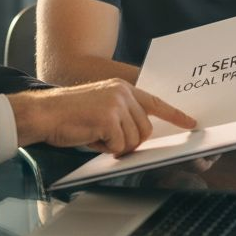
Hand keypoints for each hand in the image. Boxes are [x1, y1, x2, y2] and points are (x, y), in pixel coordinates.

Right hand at [9, 79, 195, 155]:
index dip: (175, 114)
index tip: (191, 123)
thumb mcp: (100, 107)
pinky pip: (119, 146)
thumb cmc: (68, 115)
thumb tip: (140, 134)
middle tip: (107, 139)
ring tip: (95, 135)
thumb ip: (122, 114)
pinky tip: (90, 137)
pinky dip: (105, 148)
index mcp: (122, 87)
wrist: (44, 113)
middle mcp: (122, 92)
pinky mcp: (109, 118)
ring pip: (134, 140)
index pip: (155, 101)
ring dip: (116, 146)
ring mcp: (117, 104)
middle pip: (145, 129)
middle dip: (130, 141)